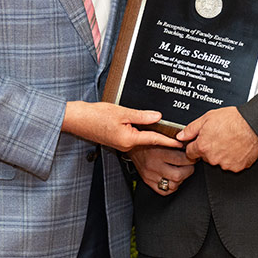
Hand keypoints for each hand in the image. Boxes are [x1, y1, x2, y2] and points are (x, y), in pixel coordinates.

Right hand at [61, 101, 180, 151]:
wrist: (77, 119)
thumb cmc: (94, 115)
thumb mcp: (121, 112)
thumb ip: (141, 115)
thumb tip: (158, 116)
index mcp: (128, 139)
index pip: (154, 140)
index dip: (169, 141)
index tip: (181, 143)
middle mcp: (126, 145)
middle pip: (149, 141)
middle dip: (163, 139)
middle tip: (178, 136)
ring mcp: (121, 144)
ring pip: (142, 139)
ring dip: (153, 136)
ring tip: (166, 132)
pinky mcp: (117, 140)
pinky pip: (134, 138)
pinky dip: (142, 133)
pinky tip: (146, 127)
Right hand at [131, 145, 196, 193]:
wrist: (133, 145)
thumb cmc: (149, 139)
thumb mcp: (161, 137)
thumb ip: (174, 142)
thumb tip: (190, 146)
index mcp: (158, 152)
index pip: (181, 159)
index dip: (191, 158)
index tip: (192, 156)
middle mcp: (154, 166)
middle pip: (179, 175)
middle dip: (188, 170)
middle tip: (190, 165)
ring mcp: (150, 176)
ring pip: (173, 185)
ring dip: (181, 179)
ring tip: (182, 171)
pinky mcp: (148, 182)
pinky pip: (165, 191)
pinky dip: (172, 186)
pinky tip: (173, 178)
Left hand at [177, 107, 257, 171]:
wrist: (252, 125)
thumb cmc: (233, 120)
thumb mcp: (207, 118)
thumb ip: (191, 129)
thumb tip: (181, 136)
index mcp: (203, 146)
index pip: (190, 153)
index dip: (195, 146)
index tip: (200, 143)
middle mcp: (213, 158)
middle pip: (205, 157)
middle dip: (209, 149)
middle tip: (219, 137)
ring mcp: (225, 164)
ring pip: (219, 161)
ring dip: (222, 154)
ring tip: (229, 141)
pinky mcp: (237, 167)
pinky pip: (232, 164)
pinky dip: (234, 158)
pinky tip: (237, 147)